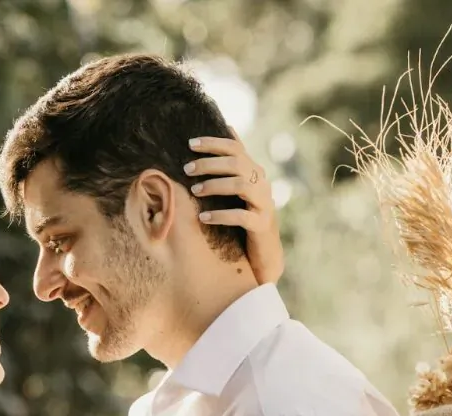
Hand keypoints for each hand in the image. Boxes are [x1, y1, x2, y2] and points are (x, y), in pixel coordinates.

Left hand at [185, 133, 283, 285]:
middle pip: (237, 164)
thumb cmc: (247, 215)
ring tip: (194, 191)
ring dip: (215, 186)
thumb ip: (236, 161)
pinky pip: (241, 216)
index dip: (213, 144)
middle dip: (209, 164)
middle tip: (187, 169)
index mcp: (255, 172)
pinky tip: (203, 217)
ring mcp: (264, 204)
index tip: (190, 144)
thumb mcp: (241, 186)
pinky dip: (221, 215)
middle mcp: (262, 184)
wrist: (264, 252)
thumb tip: (229, 126)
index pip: (235, 149)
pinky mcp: (262, 225)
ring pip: (241, 186)